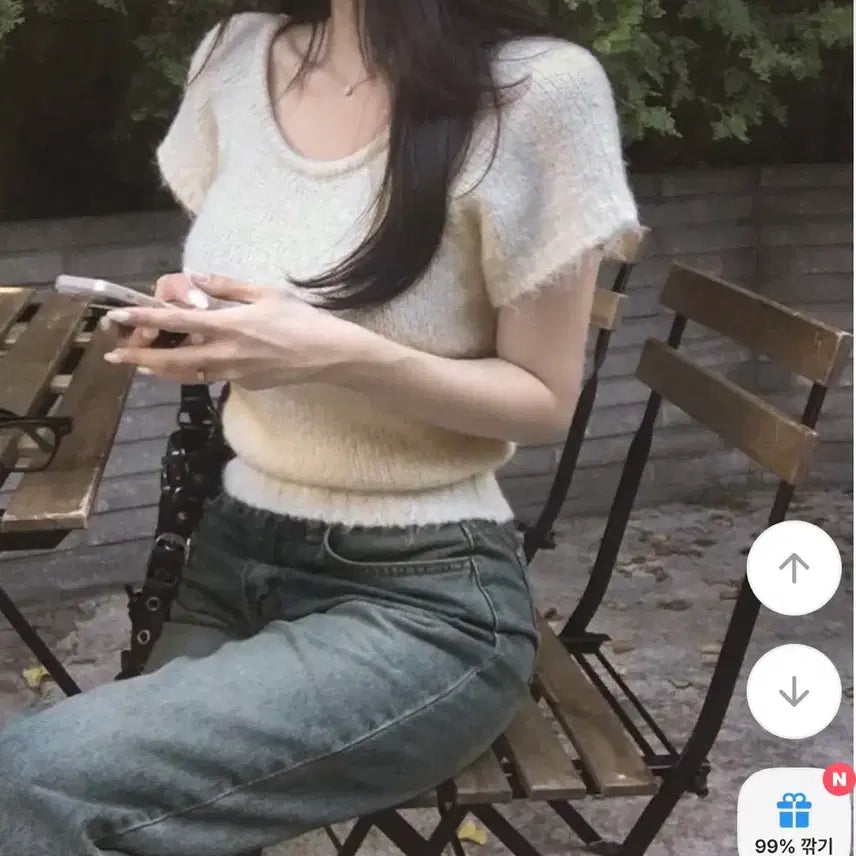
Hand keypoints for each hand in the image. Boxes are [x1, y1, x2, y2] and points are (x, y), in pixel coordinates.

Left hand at [102, 274, 368, 388]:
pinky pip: (212, 377)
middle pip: (172, 359)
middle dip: (140, 357)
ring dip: (161, 370)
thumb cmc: (300, 318)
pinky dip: (192, 372)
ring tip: (141, 366)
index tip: (119, 316)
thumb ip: (226, 287)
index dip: (145, 318)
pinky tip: (186, 366)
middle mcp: (225, 353)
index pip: (176, 322)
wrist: (328, 354)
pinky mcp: (246, 384)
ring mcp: (235, 373)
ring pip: (188, 374)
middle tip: (115, 355)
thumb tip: (195, 278)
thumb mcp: (265, 292)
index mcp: (228, 325)